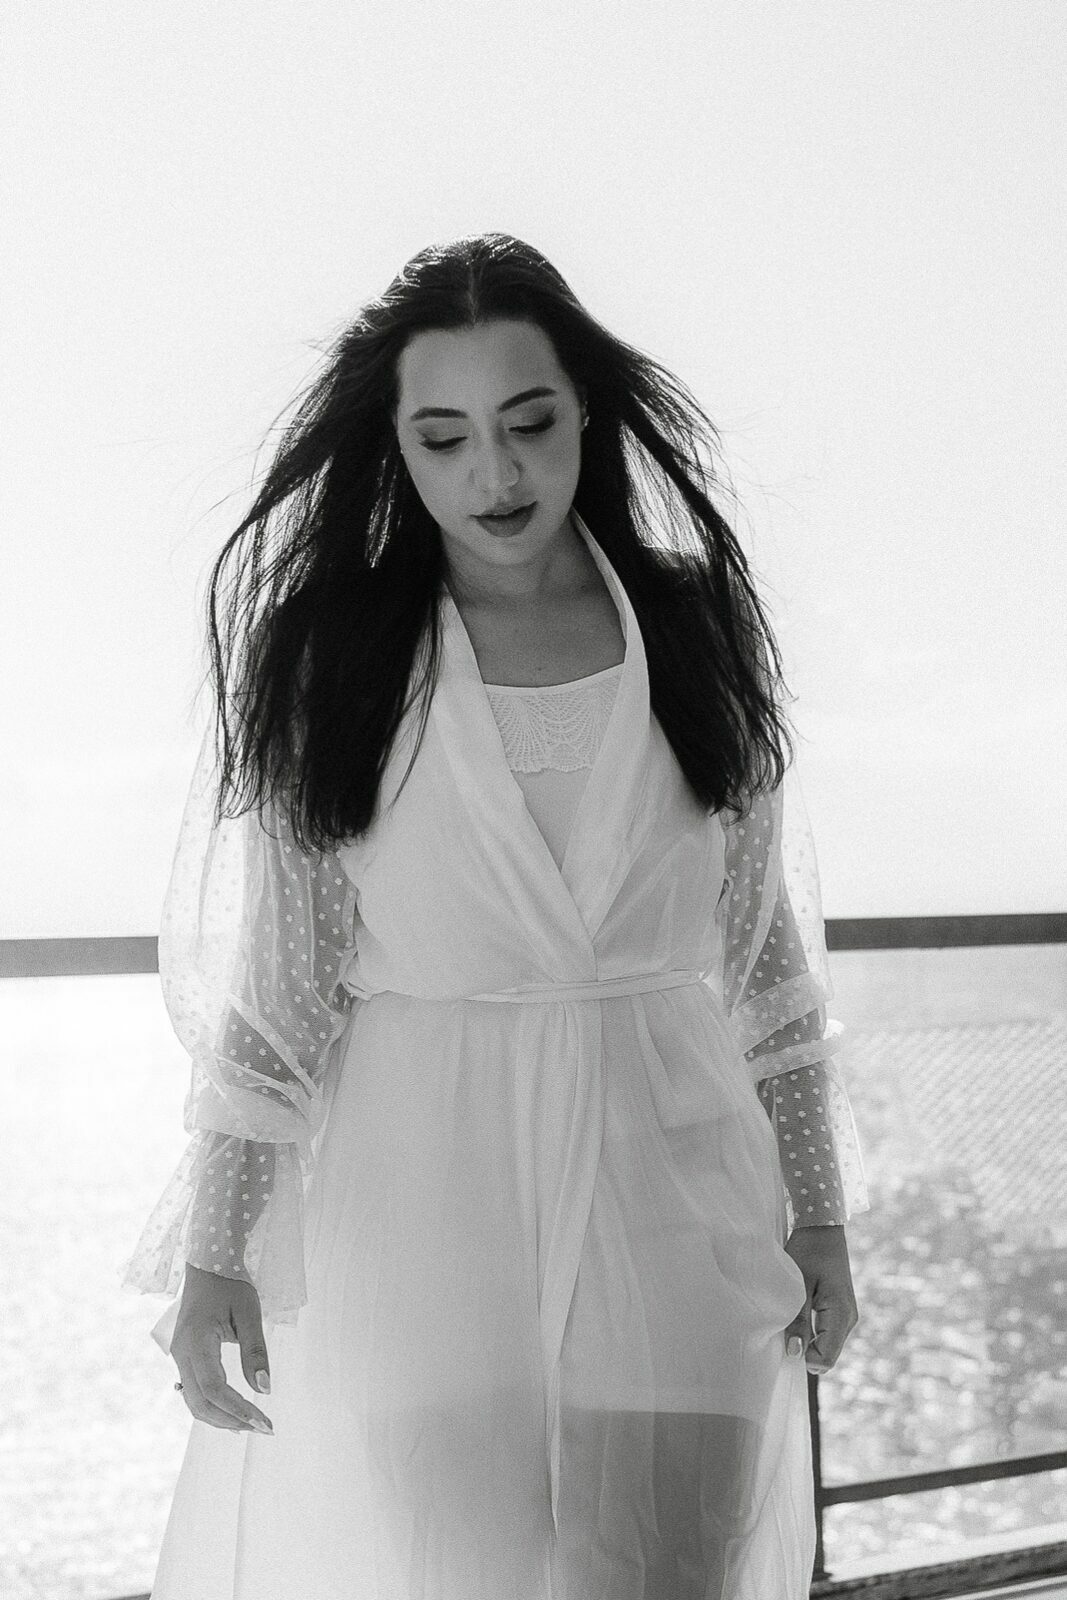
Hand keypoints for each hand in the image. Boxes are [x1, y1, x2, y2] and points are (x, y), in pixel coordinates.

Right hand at [171, 1264, 273, 1433]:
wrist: (208, 1263)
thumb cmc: (230, 1284)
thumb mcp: (249, 1312)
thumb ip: (255, 1352)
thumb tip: (264, 1389)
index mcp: (196, 1341)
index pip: (215, 1389)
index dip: (239, 1410)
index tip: (265, 1423)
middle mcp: (181, 1353)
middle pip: (200, 1403)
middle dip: (231, 1421)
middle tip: (262, 1428)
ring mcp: (179, 1356)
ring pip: (194, 1401)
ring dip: (221, 1417)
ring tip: (251, 1425)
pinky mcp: (183, 1356)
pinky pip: (193, 1390)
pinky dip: (212, 1406)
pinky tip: (232, 1412)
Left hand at [783, 1224, 858, 1374]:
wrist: (822, 1227)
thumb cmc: (808, 1251)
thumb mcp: (798, 1285)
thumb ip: (797, 1320)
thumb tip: (796, 1354)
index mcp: (841, 1314)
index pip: (826, 1358)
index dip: (803, 1356)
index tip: (784, 1338)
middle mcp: (849, 1320)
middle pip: (827, 1354)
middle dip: (805, 1349)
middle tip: (784, 1326)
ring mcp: (847, 1316)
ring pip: (826, 1345)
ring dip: (807, 1339)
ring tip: (790, 1317)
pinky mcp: (841, 1311)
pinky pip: (826, 1333)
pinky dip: (811, 1330)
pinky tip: (798, 1314)